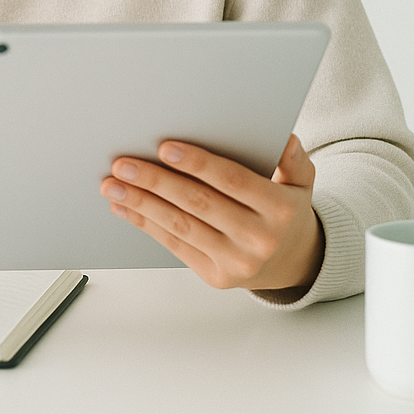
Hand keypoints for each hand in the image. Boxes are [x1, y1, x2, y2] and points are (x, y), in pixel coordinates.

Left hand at [99, 134, 324, 290]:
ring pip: (180, 226)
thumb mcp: (300, 181)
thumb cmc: (285, 210)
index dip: (197, 163)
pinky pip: (174, 245)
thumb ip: (293, 158)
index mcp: (279, 208)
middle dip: (156, 182)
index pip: (232, 180)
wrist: (292, 261)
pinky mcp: (215, 276)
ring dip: (141, 204)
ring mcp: (237, 261)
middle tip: (123, 164)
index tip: (164, 148)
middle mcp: (259, 238)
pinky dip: (145, 224)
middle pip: (198, 204)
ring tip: (112, 185)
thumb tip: (285, 138)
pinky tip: (124, 208)